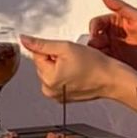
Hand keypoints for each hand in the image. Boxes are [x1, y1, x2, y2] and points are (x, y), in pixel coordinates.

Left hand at [21, 35, 135, 102]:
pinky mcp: (64, 97)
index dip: (53, 49)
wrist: (112, 79)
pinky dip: (66, 74)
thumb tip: (24, 40)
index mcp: (48, 80)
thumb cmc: (95, 65)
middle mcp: (50, 91)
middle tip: (74, 59)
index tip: (66, 52)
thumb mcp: (66, 47)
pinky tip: (78, 73)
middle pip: (43, 64)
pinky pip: (59, 80)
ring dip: (61, 65)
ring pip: (51, 71)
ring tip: (77, 66)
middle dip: (56, 57)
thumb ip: (41, 44)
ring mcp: (57, 96)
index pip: (38, 55)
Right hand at [88, 0, 136, 74]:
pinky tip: (105, 62)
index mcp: (116, 22)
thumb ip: (120, 6)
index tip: (94, 34)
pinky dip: (102, 62)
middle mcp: (114, 35)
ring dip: (96, 53)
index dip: (93, 28)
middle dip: (93, 41)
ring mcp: (115, 49)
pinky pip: (105, 61)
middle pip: (94, 37)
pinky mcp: (118, 61)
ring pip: (97, 50)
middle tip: (97, 46)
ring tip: (101, 55)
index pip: (97, 23)